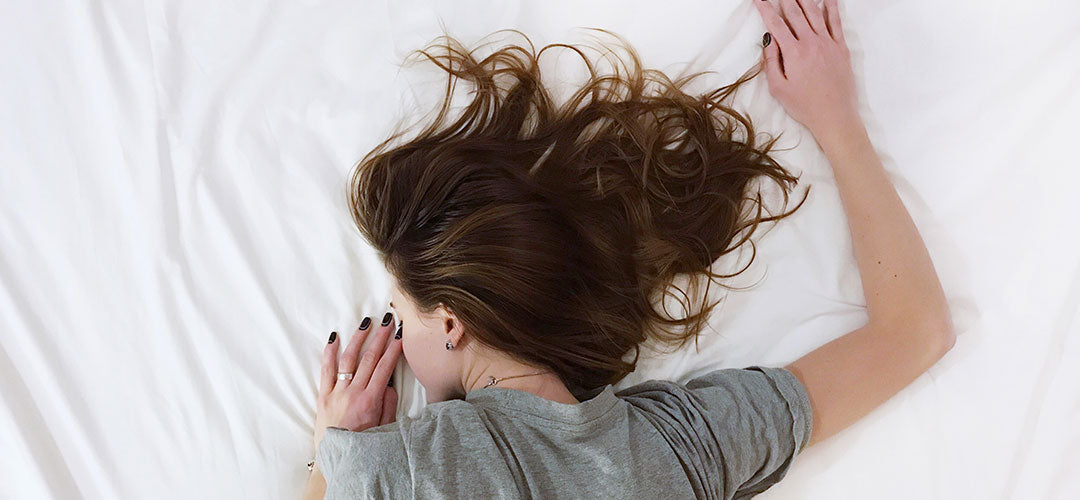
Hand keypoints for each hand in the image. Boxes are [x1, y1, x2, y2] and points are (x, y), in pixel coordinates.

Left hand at [314, 315, 401, 450]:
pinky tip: (334, 338)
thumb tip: (390, 384)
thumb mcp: (384, 428)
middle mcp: (353, 393)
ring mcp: (336, 392)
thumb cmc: (362, 446)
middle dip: (380, 337)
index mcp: (370, 401)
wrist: (336, 459)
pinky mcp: (323, 395)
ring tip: (366, 323)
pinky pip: (326, 370)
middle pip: (369, 358)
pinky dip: (329, 352)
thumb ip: (388, 405)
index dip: (394, 349)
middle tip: (388, 321)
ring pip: (348, 359)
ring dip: (358, 339)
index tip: (401, 335)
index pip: (385, 367)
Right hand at [754, 0, 859, 136]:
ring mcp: (828, 43)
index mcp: (794, 53)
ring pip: (815, 13)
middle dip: (785, 0)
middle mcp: (811, 43)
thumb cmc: (805, 106)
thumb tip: (769, 41)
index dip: (765, 10)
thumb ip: (771, 62)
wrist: (835, 115)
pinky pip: (836, 22)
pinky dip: (831, 7)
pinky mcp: (841, 48)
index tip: (759, 0)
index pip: (776, 24)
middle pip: (795, 13)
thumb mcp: (778, 88)